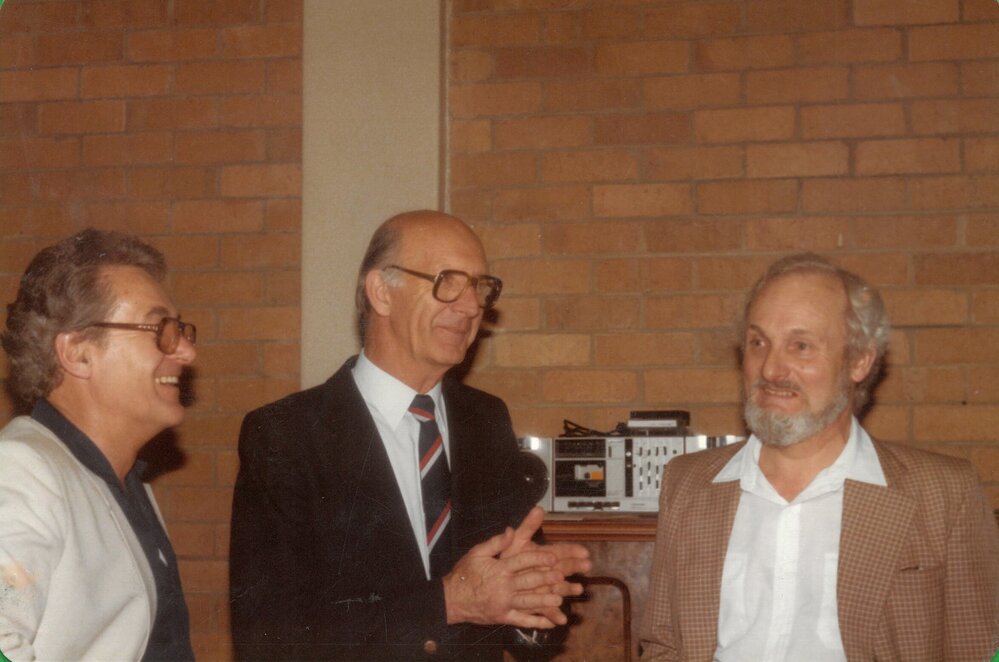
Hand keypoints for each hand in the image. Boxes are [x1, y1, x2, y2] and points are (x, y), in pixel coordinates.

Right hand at [443, 527, 567, 628]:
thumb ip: (495, 542)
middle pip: (528, 582)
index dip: (539, 559)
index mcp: (499, 569)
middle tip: (561, 576)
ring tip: (559, 598)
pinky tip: (550, 622)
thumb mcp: (476, 553)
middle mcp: (503, 587)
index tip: (553, 557)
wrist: (451, 599)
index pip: (522, 561)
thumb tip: (510, 530)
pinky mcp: (503, 617)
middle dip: (546, 579)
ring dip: (544, 601)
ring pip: (528, 602)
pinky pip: (522, 620)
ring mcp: (504, 604)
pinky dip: (536, 622)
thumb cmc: (464, 574)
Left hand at [500, 506, 591, 623]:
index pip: (561, 551)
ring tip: (577, 589)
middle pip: (564, 569)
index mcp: (544, 556)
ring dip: (568, 589)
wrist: (495, 581)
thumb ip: (528, 526)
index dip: (572, 550)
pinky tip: (560, 620)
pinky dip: (553, 615)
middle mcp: (548, 572)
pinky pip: (546, 610)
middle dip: (575, 567)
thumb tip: (538, 508)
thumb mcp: (517, 540)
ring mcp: (545, 588)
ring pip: (559, 589)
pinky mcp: (538, 604)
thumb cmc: (509, 558)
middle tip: (587, 566)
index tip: (584, 550)